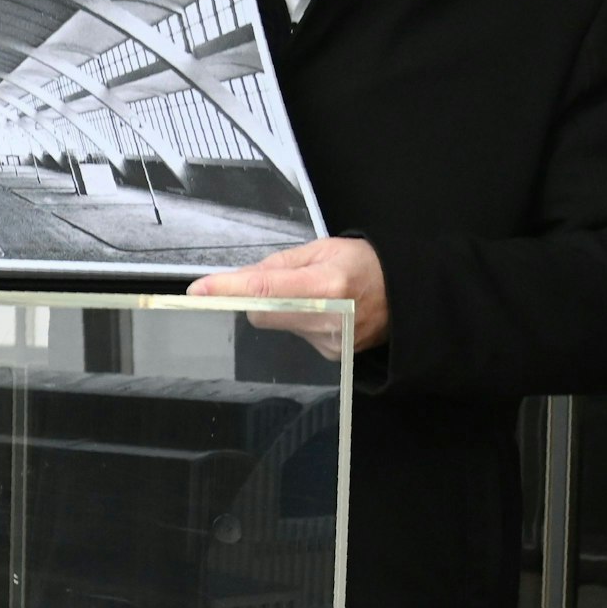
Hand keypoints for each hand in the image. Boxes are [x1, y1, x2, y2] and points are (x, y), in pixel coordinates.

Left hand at [186, 236, 388, 359]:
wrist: (407, 296)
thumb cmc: (366, 265)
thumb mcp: (322, 250)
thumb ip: (277, 264)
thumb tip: (238, 278)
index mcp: (325, 286)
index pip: (263, 290)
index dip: (228, 290)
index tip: (199, 291)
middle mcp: (326, 321)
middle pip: (260, 314)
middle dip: (256, 298)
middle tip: (274, 283)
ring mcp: (328, 344)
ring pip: (275, 327)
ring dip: (280, 311)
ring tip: (311, 296)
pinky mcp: (329, 357)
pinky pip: (293, 338)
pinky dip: (297, 323)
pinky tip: (321, 314)